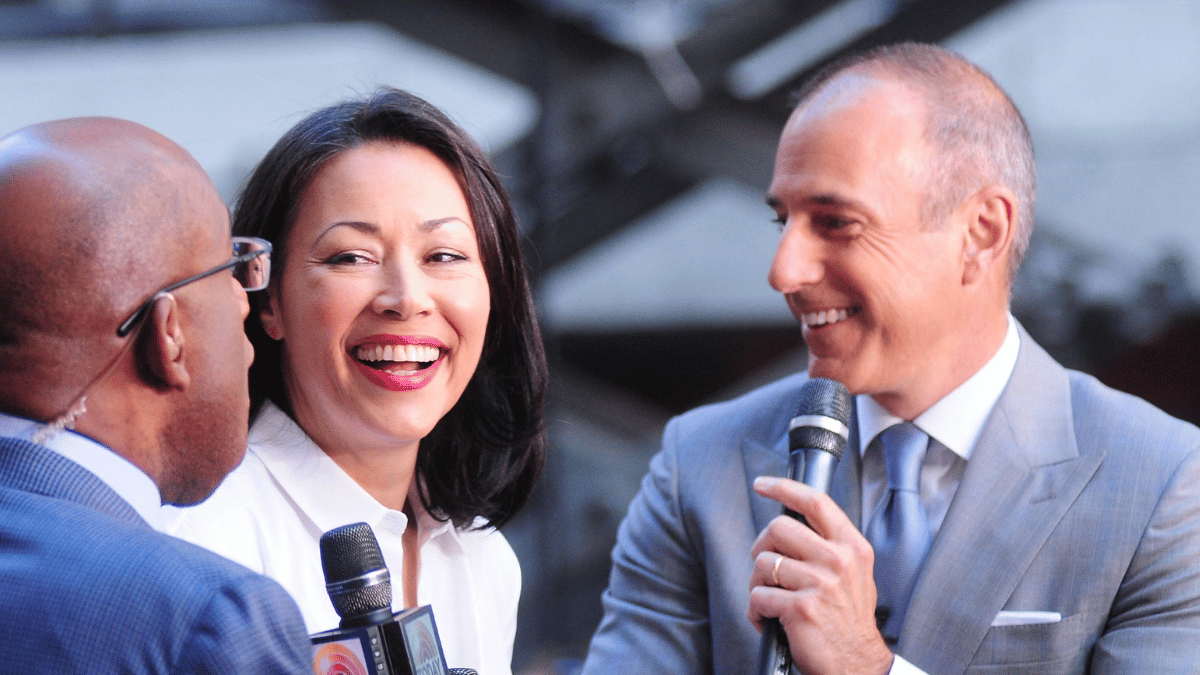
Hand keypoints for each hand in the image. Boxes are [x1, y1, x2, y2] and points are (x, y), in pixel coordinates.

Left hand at [748, 476, 893, 674]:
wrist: (858, 664)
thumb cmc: (849, 620)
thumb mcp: (854, 573)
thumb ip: (829, 545)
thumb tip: (791, 522)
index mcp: (852, 547)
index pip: (815, 502)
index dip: (783, 487)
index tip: (763, 484)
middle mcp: (838, 561)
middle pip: (778, 528)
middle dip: (762, 547)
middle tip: (766, 568)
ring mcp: (820, 584)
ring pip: (763, 563)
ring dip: (757, 583)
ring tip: (769, 599)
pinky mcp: (800, 608)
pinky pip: (757, 597)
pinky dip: (755, 611)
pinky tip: (768, 619)